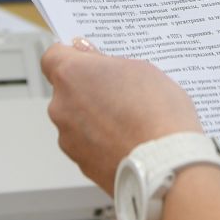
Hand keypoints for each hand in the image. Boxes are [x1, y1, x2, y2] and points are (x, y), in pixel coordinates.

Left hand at [42, 41, 202, 192]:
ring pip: (76, 118)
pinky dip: (101, 140)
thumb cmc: (158, 114)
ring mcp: (68, 138)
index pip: (53, 56)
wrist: (167, 165)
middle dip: (89, 89)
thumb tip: (88, 54)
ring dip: (95, 117)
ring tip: (130, 120)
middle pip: (67, 90)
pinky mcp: (80, 163)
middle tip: (121, 91)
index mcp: (71, 75)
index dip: (72, 55)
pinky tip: (128, 140)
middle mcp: (61, 107)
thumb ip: (105, 60)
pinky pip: (86, 143)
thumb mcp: (140, 68)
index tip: (89, 57)